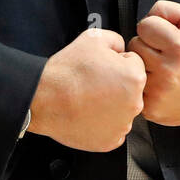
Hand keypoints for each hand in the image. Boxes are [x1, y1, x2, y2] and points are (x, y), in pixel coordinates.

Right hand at [28, 28, 145, 152]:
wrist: (45, 98)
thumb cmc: (67, 72)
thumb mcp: (94, 38)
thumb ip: (117, 40)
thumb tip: (122, 49)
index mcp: (134, 77)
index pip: (134, 64)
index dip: (117, 62)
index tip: (103, 67)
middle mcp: (134, 103)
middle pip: (131, 89)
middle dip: (117, 85)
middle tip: (94, 82)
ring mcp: (122, 125)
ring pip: (122, 110)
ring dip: (111, 104)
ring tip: (89, 98)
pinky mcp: (110, 141)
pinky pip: (113, 128)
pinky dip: (103, 123)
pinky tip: (88, 113)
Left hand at [128, 0, 179, 126]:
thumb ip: (168, 9)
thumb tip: (146, 16)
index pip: (144, 25)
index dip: (154, 28)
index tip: (164, 37)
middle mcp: (168, 71)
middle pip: (134, 44)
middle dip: (147, 45)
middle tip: (163, 52)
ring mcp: (159, 92)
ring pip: (132, 65)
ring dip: (143, 64)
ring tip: (161, 67)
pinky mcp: (152, 108)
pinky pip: (134, 86)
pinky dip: (143, 84)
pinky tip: (159, 84)